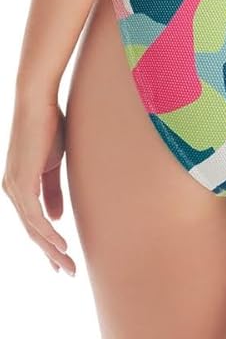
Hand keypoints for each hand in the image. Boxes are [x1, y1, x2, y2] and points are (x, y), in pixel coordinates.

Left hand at [2, 95, 75, 275]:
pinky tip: (60, 244)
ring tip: (68, 265)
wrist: (38, 100)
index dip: (48, 242)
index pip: (34, 222)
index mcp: (20, 185)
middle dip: (50, 253)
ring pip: (33, 229)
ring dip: (52, 249)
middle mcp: (12, 190)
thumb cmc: (49, 124)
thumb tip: (57, 216)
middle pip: (33, 231)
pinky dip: (48, 232)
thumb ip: (53, 190)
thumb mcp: (54, 162)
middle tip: (67, 271)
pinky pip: (34, 216)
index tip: (62, 258)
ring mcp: (14, 187)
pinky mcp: (21, 182)